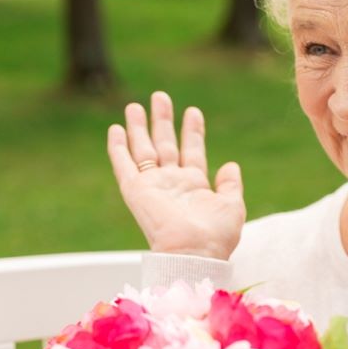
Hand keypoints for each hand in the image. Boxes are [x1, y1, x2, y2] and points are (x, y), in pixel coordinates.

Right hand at [107, 91, 244, 260]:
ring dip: (138, 127)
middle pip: (164, 144)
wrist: (194, 251)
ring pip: (143, 149)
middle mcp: (171, 183)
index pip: (191, 151)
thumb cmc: (215, 235)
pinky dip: (118, 148)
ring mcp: (152, 186)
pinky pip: (123, 165)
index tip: (192, 112)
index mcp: (194, 186)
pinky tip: (116, 129)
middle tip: (160, 96)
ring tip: (134, 105)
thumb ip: (230, 184)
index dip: (192, 131)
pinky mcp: (135, 190)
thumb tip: (230, 165)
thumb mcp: (232, 206)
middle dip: (162, 120)